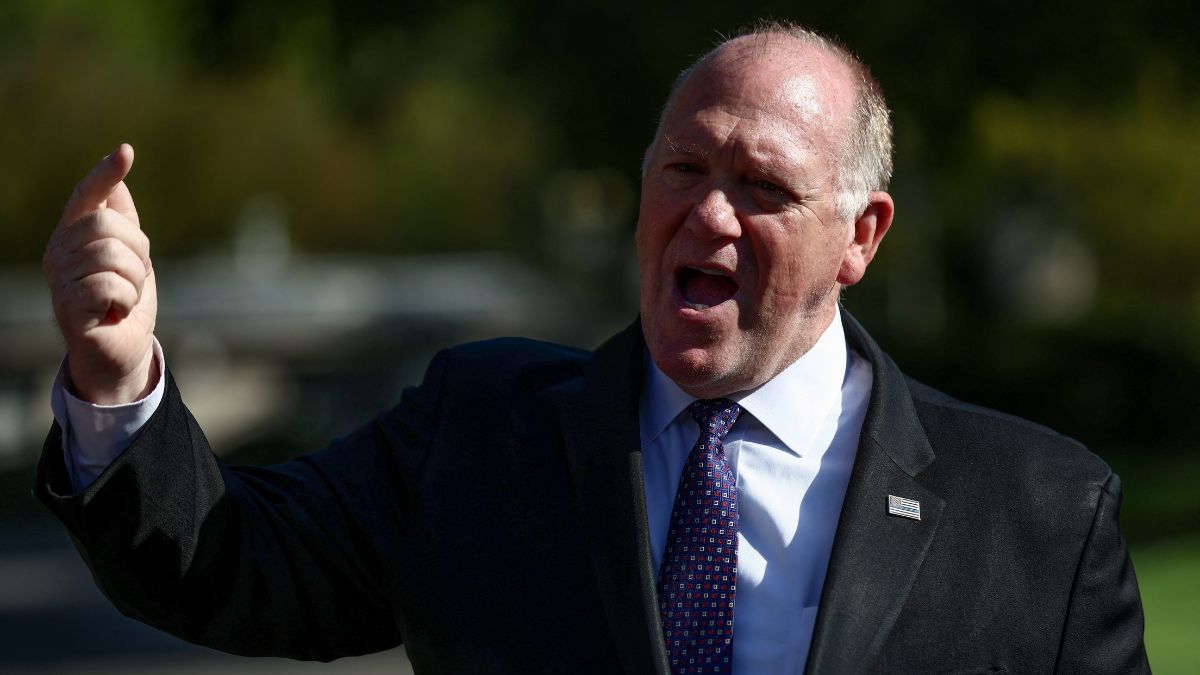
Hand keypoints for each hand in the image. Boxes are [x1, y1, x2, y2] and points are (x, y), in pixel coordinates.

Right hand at [43, 144, 157, 403]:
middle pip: (108, 225)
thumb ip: (123, 222)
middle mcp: (58, 253)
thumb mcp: (131, 258)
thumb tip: (118, 180)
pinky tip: (117, 312)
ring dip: (135, 280)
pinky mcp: (68, 308)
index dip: (105, 174)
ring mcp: (59, 282)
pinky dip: (127, 299)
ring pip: (113, 255)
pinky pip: (110, 285)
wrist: (121, 352)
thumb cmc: (124, 302)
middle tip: (135, 276)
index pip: (86, 197)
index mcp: (73, 236)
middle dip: (138, 250)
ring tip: (124, 297)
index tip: (126, 152)